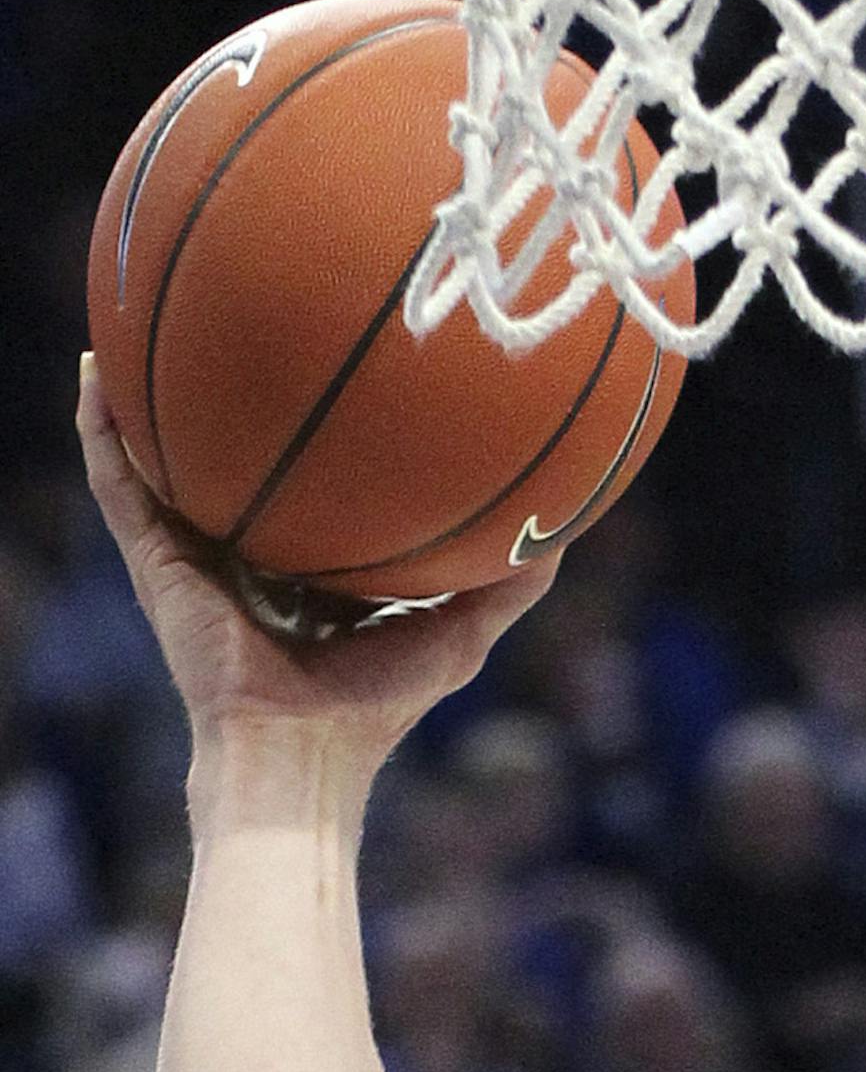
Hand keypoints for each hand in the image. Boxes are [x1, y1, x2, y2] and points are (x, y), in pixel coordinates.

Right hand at [77, 354, 558, 761]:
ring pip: (165, 463)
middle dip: (234, 404)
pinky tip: (94, 368)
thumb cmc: (377, 706)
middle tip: (241, 324)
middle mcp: (250, 556)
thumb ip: (509, 587)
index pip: (317, 494)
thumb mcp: (461, 634)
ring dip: (147, 398)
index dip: (323, 444)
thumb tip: (565, 533)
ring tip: (139, 319)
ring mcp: (196, 556)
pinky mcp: (154, 563)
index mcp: (313, 571)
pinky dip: (100, 428)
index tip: (341, 373)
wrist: (299, 752)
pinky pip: (118, 483)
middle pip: (237, 465)